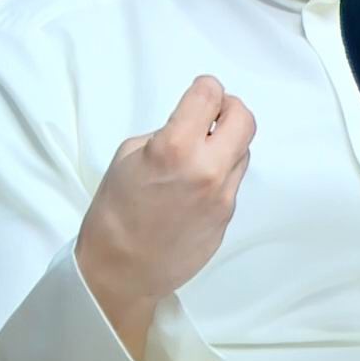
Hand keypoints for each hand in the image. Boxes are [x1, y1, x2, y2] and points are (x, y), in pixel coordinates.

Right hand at [76, 75, 254, 360]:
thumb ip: (166, 134)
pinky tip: (195, 187)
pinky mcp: (228, 216)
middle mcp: (208, 169)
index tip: (199, 95)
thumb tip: (193, 127)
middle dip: (230, 109)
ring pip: (244, 151)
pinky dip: (220, 173)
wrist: (120, 271)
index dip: (205, 89)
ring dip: (227, 144)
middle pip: (245, 118)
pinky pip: (233, 181)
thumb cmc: (114, 211)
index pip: (210, 95)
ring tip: (199, 155)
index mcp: (175, 147)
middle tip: (212, 116)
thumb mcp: (128, 156)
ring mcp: (223, 195)